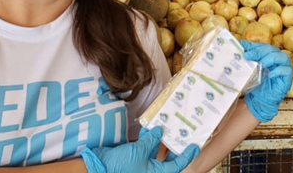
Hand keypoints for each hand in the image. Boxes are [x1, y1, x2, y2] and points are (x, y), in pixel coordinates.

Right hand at [80, 127, 199, 172]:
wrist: (98, 167)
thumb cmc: (120, 165)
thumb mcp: (139, 151)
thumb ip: (151, 140)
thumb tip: (160, 131)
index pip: (176, 166)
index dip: (186, 156)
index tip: (194, 146)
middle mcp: (150, 169)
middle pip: (166, 157)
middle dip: (172, 143)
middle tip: (181, 131)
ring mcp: (142, 163)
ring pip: (154, 149)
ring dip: (158, 137)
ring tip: (165, 124)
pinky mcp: (133, 157)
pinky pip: (143, 147)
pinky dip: (146, 137)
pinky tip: (148, 126)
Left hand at [240, 40, 292, 122]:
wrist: (260, 100)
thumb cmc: (256, 83)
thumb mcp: (249, 68)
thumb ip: (248, 56)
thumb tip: (242, 43)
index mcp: (269, 54)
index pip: (263, 46)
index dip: (253, 46)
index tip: (243, 48)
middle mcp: (278, 59)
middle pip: (271, 49)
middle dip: (258, 51)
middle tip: (247, 56)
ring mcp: (285, 67)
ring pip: (281, 57)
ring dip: (269, 59)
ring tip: (259, 65)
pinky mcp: (288, 78)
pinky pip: (286, 70)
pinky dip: (278, 71)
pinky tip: (270, 74)